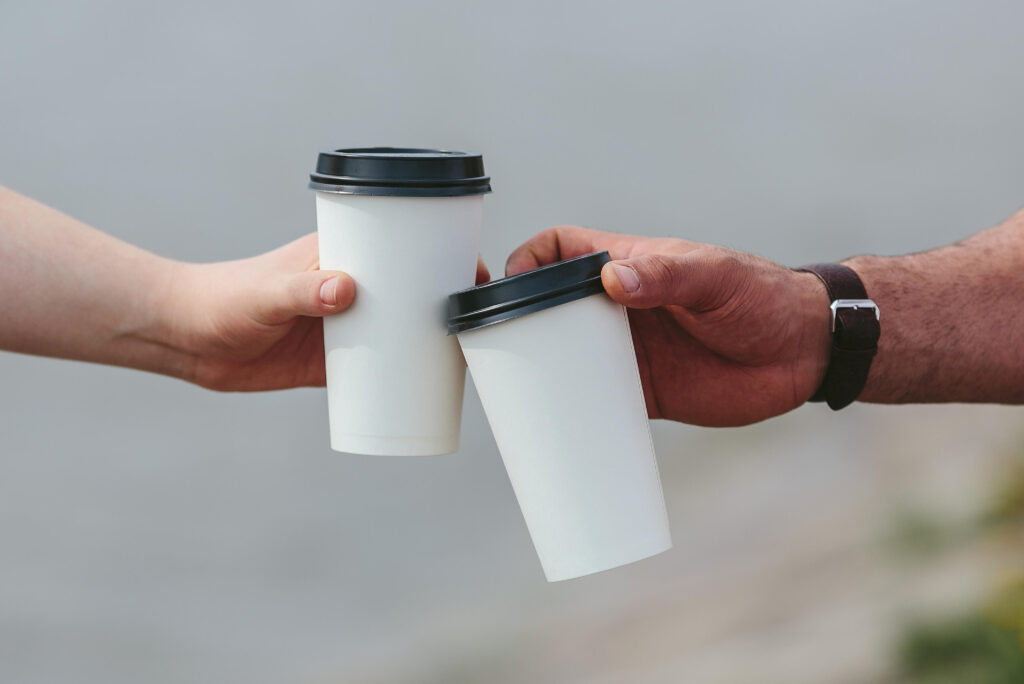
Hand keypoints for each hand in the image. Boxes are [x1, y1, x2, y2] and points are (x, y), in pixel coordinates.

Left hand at [165, 234, 489, 390]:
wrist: (188, 340)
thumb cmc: (223, 299)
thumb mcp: (266, 293)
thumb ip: (301, 290)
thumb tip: (348, 290)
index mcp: (342, 254)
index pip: (404, 246)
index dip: (443, 254)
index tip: (472, 271)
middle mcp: (352, 287)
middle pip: (413, 291)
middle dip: (447, 303)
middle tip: (478, 323)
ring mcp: (346, 325)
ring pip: (402, 331)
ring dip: (432, 342)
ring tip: (467, 359)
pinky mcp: (333, 362)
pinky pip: (380, 368)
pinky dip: (406, 377)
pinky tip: (432, 391)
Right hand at [506, 226, 830, 425]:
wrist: (802, 353)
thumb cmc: (760, 297)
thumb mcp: (714, 276)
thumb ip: (666, 273)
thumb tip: (612, 281)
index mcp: (624, 265)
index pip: (556, 251)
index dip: (524, 261)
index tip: (505, 284)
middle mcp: (614, 308)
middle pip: (545, 306)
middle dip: (511, 321)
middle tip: (488, 348)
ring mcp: (625, 351)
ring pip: (562, 356)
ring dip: (533, 370)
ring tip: (506, 393)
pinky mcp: (641, 392)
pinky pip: (592, 401)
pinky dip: (569, 413)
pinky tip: (549, 428)